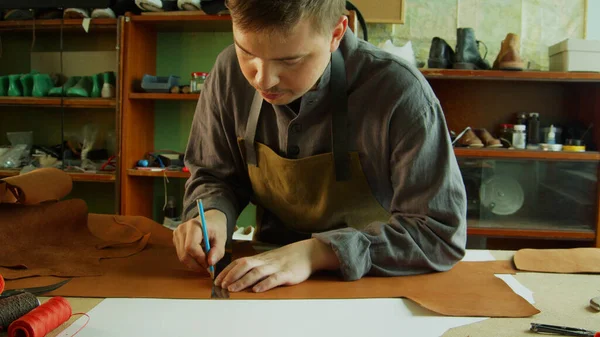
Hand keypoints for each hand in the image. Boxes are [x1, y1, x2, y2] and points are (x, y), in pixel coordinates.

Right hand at [173, 209, 226, 272]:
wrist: (210, 220)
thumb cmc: (216, 229)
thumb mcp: (221, 239)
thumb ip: (217, 251)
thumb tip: (211, 263)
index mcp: (193, 225)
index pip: (190, 247)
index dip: (199, 258)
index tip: (209, 263)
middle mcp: (181, 229)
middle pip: (184, 254)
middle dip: (196, 264)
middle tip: (208, 266)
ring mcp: (177, 235)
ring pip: (182, 257)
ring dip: (194, 264)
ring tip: (205, 262)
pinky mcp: (176, 241)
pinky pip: (181, 256)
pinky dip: (191, 260)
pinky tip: (199, 257)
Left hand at [214, 238, 339, 292]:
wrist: (307, 252)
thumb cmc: (286, 258)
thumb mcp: (269, 260)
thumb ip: (256, 266)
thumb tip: (239, 275)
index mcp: (260, 258)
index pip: (240, 262)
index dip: (228, 271)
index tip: (217, 280)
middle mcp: (265, 261)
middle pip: (245, 266)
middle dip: (231, 275)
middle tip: (221, 285)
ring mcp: (276, 267)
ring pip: (257, 272)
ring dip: (243, 281)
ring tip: (233, 289)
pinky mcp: (287, 274)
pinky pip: (274, 279)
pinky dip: (265, 284)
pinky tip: (257, 290)